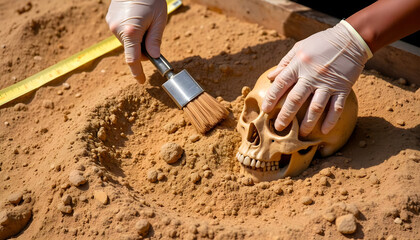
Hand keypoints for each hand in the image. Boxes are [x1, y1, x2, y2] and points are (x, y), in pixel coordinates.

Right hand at [106, 0, 166, 82]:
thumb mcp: (159, 19)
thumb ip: (155, 39)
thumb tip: (154, 57)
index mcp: (131, 32)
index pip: (133, 59)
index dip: (137, 72)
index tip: (141, 81)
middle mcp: (117, 30)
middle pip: (132, 50)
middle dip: (143, 49)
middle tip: (153, 33)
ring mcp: (111, 24)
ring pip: (127, 42)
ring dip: (136, 39)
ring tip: (144, 21)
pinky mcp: (109, 20)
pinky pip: (122, 33)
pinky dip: (130, 32)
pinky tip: (136, 18)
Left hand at [261, 20, 371, 135]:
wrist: (351, 39)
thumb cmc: (322, 43)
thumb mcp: (300, 47)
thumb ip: (285, 63)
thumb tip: (270, 77)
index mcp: (299, 65)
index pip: (281, 84)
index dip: (271, 98)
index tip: (265, 110)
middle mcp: (312, 76)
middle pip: (296, 99)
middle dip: (285, 115)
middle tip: (278, 127)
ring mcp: (328, 84)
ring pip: (316, 107)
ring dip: (307, 123)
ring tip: (300, 133)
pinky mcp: (343, 88)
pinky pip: (336, 107)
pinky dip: (330, 120)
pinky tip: (324, 130)